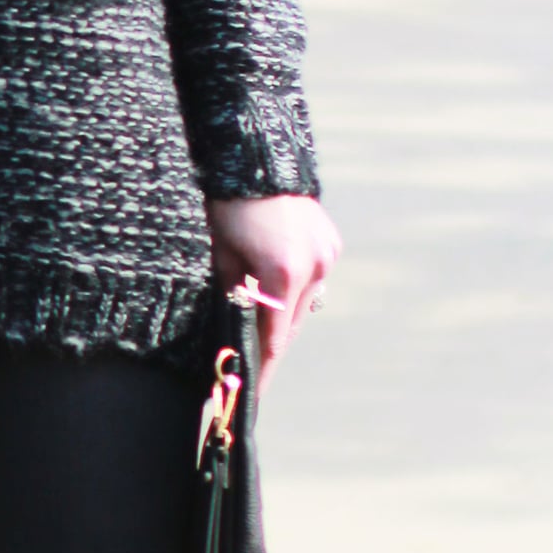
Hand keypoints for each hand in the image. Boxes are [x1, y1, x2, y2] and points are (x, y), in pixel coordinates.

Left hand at [205, 194, 339, 388]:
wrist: (258, 161)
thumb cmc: (229, 207)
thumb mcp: (222, 255)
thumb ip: (235, 294)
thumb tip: (238, 326)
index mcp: (283, 273)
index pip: (274, 336)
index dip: (263, 366)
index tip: (254, 391)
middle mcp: (313, 266)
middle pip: (293, 323)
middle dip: (274, 347)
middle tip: (257, 374)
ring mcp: (326, 253)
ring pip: (305, 302)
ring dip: (286, 319)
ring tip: (265, 340)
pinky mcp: (330, 242)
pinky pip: (313, 279)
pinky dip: (296, 291)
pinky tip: (280, 299)